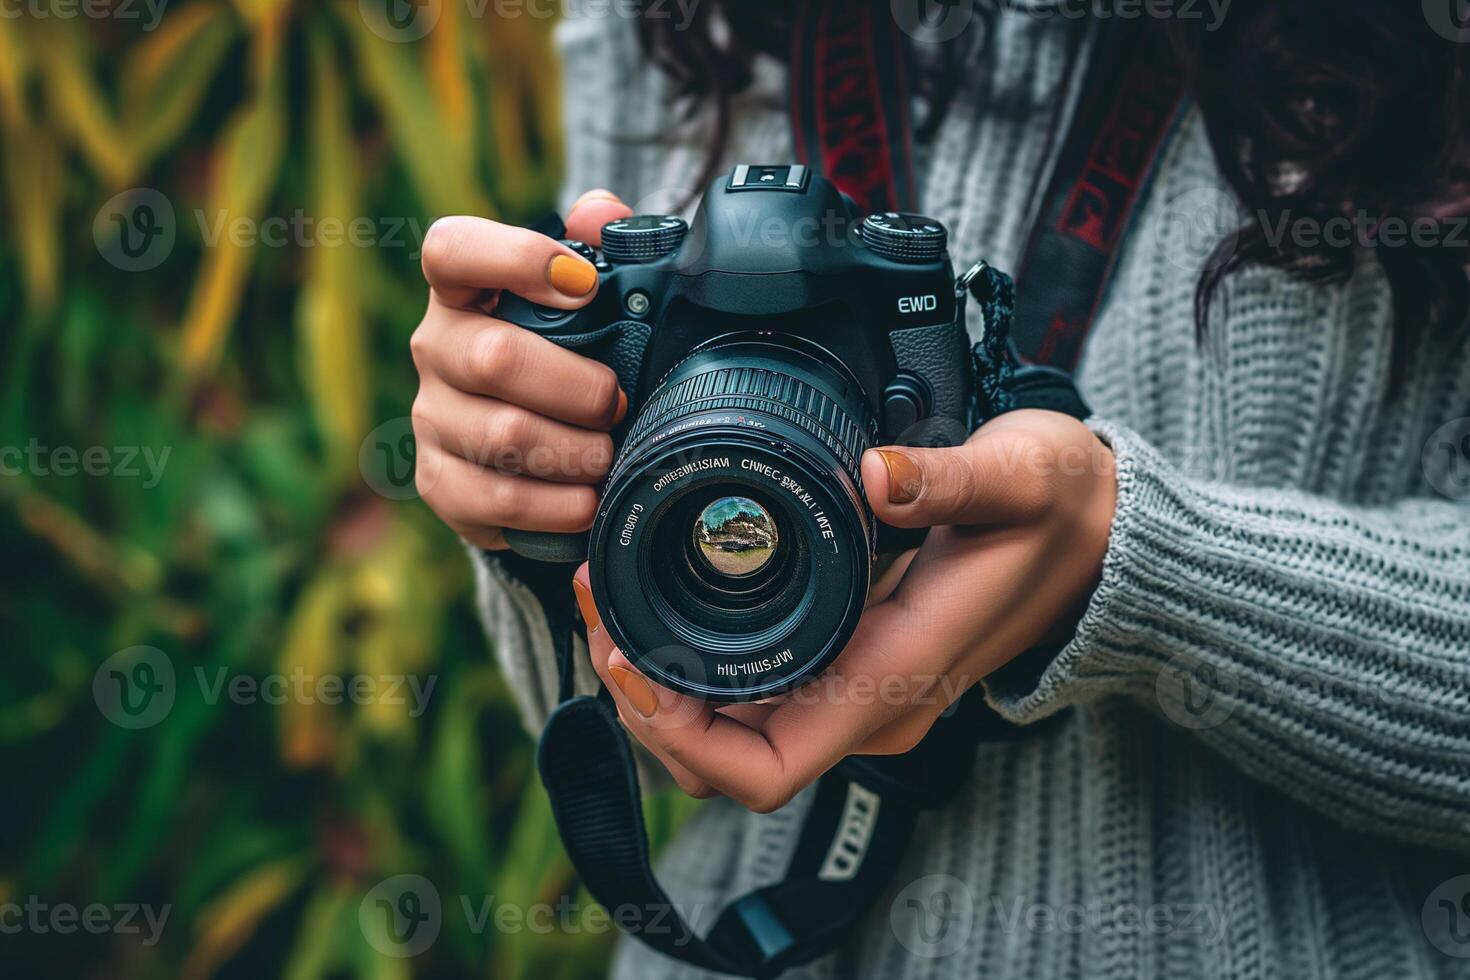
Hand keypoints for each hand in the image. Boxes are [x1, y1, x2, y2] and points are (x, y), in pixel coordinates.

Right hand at [412, 191, 633, 549]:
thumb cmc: (569, 355)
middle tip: (617, 403)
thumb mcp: (592, 299)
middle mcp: (436, 347)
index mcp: (464, 289)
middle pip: (494, 357)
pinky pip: (495, 498)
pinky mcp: (441, 482)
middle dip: (577, 387)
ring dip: (575, 450)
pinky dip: (555, 505)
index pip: (451, 249)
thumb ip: (601, 244)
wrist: (540, 450)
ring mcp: (432, 416)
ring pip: (502, 435)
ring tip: (609, 454)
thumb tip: (602, 212)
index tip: (585, 285)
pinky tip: (587, 499)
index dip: (516, 258)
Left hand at [573, 410, 1116, 809]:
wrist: (1102, 533)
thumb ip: (951, 480)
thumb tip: (876, 476)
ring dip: (660, 682)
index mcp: (895, 676)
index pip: (764, 769)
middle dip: (645, 699)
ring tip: (615, 600)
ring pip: (729, 730)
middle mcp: (869, 702)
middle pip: (722, 758)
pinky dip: (696, 662)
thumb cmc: (1062, 512)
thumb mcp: (1019, 477)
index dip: (679, 736)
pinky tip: (664, 600)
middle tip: (603, 606)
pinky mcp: (852, 658)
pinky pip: (753, 692)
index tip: (631, 658)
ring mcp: (859, 686)